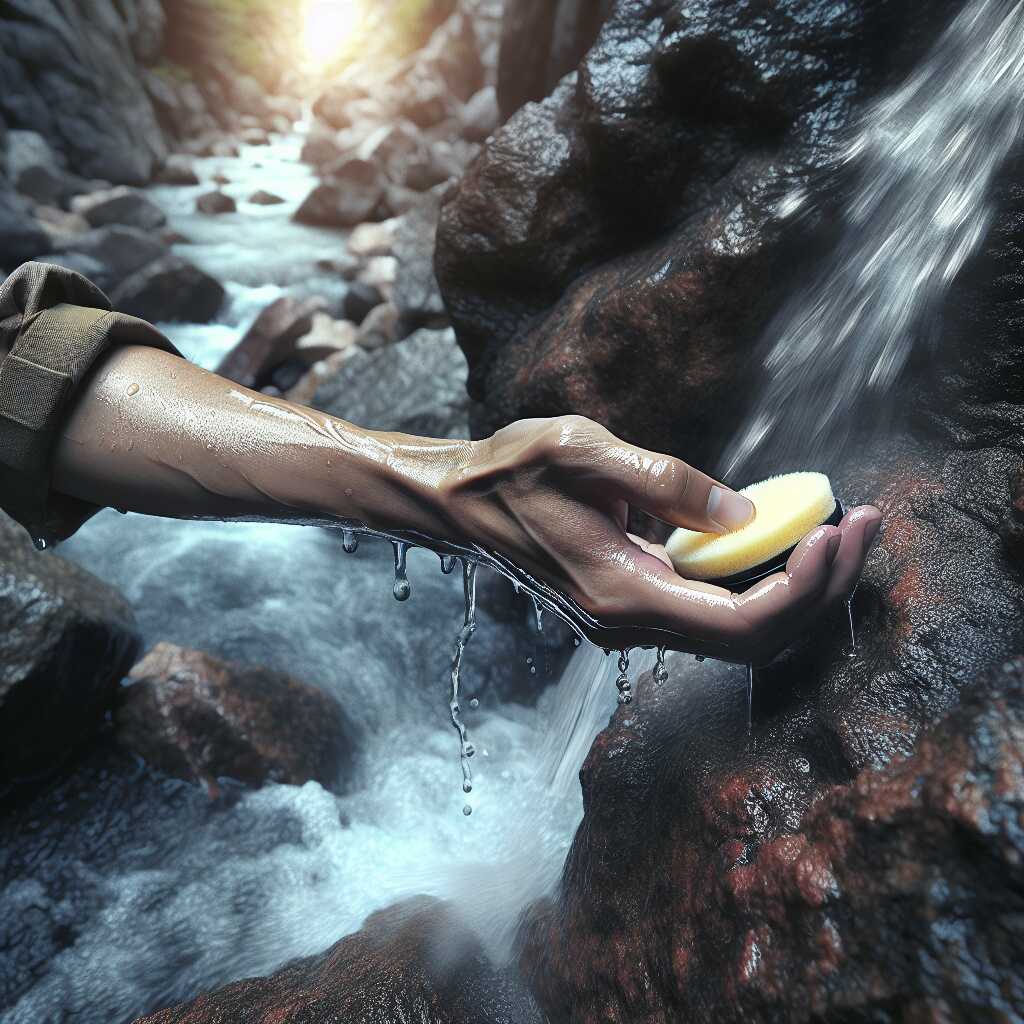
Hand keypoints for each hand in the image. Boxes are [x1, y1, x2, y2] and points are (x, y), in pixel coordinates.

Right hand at [442, 416, 880, 661]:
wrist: (460, 505)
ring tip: (842, 529)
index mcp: (624, 593)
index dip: (802, 587)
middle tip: (863, 526)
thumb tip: (742, 513)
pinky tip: (782, 537)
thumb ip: (666, 483)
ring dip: (799, 587)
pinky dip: (760, 579)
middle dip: (820, 589)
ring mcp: (633, 618)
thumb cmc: (510, 471)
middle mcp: (632, 622)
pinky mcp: (634, 601)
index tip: (833, 533)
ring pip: (739, 629)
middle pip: (755, 638)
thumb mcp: (584, 450)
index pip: (741, 622)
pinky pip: (713, 608)